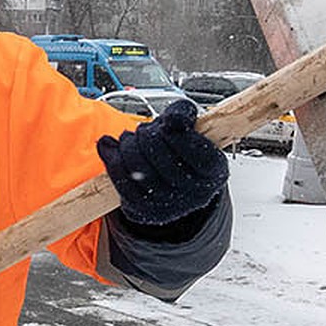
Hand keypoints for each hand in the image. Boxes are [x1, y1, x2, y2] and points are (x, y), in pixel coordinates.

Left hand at [97, 98, 228, 226]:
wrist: (174, 186)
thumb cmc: (182, 152)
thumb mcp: (190, 128)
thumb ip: (183, 113)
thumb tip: (172, 119)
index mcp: (213, 170)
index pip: (194, 147)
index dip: (174, 129)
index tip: (165, 122)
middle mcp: (195, 193)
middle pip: (161, 156)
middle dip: (145, 135)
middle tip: (142, 130)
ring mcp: (170, 206)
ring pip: (139, 170)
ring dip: (127, 146)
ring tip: (128, 138)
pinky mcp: (146, 212)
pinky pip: (123, 184)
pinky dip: (113, 161)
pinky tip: (111, 148)